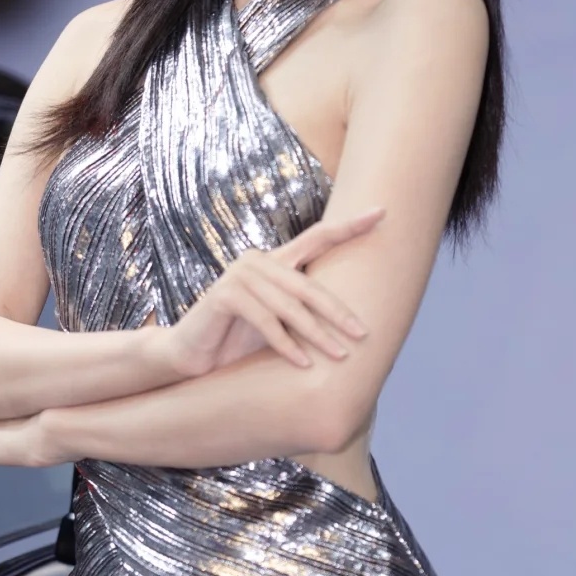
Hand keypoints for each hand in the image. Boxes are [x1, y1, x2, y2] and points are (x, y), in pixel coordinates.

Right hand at [159, 208, 383, 377]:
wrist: (192, 355)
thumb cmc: (239, 339)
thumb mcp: (280, 322)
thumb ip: (306, 311)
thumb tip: (360, 322)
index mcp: (275, 260)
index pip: (318, 237)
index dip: (350, 225)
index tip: (382, 212)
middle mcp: (257, 260)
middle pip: (309, 285)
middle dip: (339, 312)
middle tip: (363, 334)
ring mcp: (238, 275)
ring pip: (290, 307)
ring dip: (317, 335)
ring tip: (340, 356)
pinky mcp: (225, 295)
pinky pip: (265, 321)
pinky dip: (286, 345)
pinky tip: (303, 364)